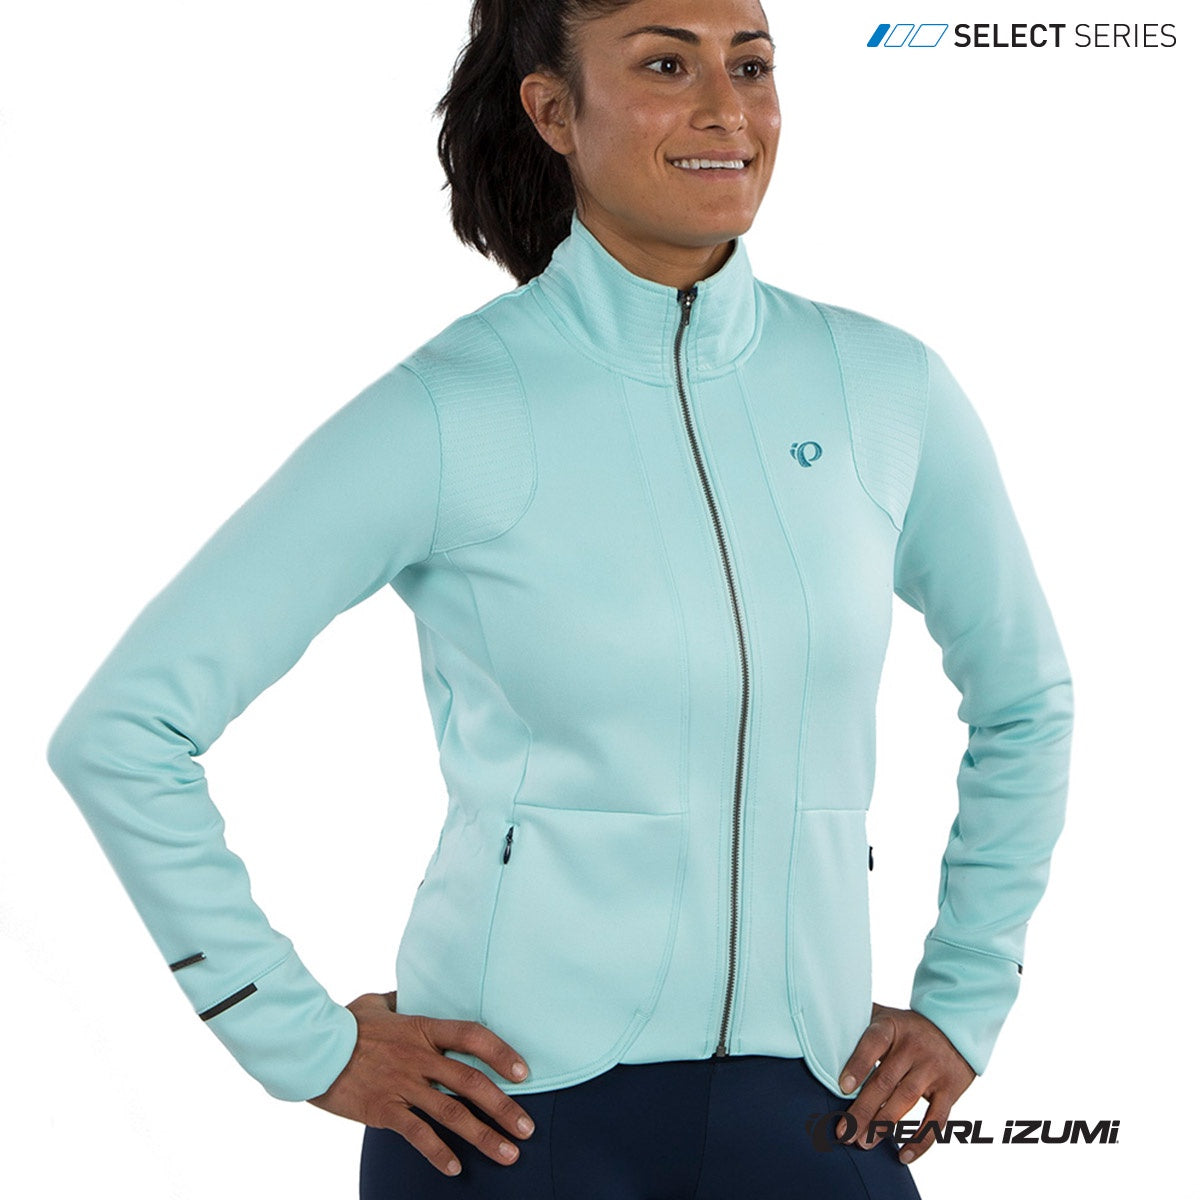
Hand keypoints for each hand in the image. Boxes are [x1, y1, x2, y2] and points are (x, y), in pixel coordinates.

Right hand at [306, 990, 536, 1176]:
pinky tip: (455, 1168)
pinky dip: (438, 1152)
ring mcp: (402, 1085)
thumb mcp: (378, 1003)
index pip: (473, 1037)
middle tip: (527, 1128)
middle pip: (471, 1083)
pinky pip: (417, 1134)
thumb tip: (411, 994)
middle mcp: (419, 1057)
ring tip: (509, 1155)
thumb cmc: (344, 1022)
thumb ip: (402, 1001)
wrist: (310, 1047)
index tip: (523, 1073)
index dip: (501, 1053)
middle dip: (504, 1108)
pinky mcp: (382, 1110)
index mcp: (423, 1028)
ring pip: (452, 1113)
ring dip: (484, 1136)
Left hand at [835, 1001, 975, 1164]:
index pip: (872, 1043)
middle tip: (844, 1132)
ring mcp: (933, 1068)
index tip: (842, 1087)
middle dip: (863, 1109)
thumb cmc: (907, 1028)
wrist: (954, 1028)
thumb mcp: (884, 1017)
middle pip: (885, 1080)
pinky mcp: (950, 1089)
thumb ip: (858, 1024)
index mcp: (892, 1027)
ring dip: (884, 1125)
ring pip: (906, 1100)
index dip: (858, 1064)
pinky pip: (937, 1119)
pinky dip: (921, 1140)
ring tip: (864, 1143)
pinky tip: (903, 1155)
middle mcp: (914, 1047)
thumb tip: (820, 1032)